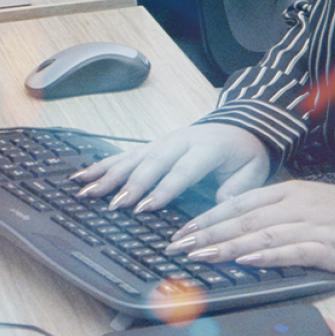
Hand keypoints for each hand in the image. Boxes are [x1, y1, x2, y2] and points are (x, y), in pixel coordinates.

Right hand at [74, 123, 270, 213]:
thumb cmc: (245, 155)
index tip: (145, 207)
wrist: (241, 127)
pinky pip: (124, 156)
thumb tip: (217, 208)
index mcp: (207, 148)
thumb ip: (235, 190)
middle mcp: (181, 141)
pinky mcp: (151, 146)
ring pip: (133, 158)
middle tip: (114, 205)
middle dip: (131, 185)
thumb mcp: (252, 173)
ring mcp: (163, 142)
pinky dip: (102, 166)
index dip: (163, 188)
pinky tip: (82, 176)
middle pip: (152, 164)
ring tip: (88, 192)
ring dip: (109, 176)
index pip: (182, 170)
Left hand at [165, 180, 334, 271]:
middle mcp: (295, 206)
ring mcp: (310, 225)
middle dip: (208, 234)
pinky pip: (291, 251)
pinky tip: (246, 260)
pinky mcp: (325, 246)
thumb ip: (273, 212)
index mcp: (288, 192)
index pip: (239, 203)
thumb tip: (237, 226)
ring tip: (201, 255)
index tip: (183, 231)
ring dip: (228, 246)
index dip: (208, 217)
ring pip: (261, 235)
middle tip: (179, 246)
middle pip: (243, 219)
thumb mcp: (306, 202)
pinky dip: (267, 256)